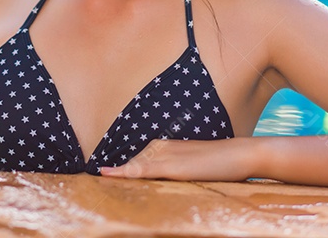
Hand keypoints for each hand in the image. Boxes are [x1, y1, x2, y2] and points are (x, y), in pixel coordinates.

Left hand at [99, 138, 253, 181]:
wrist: (240, 154)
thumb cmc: (221, 163)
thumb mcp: (194, 166)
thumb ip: (178, 170)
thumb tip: (167, 180)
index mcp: (163, 147)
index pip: (135, 161)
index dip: (118, 170)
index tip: (100, 175)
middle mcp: (160, 147)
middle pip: (130, 164)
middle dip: (112, 173)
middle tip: (87, 177)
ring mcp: (164, 155)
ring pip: (131, 166)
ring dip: (113, 174)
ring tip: (91, 180)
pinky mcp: (171, 166)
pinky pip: (142, 170)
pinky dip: (123, 172)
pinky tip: (108, 175)